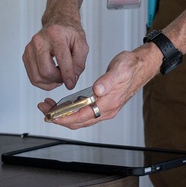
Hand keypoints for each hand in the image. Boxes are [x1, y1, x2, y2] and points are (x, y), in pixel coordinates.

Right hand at [22, 17, 88, 89]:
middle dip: (58, 80)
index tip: (71, 84)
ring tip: (59, 76)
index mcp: (55, 35)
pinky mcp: (26, 55)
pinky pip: (33, 77)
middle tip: (66, 78)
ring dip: (50, 82)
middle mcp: (39, 40)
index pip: (61, 59)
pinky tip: (51, 76)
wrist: (57, 24)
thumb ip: (79, 63)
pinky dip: (43, 81)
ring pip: (37, 77)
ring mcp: (30, 48)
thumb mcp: (82, 44)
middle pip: (46, 71)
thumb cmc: (69, 33)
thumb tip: (72, 78)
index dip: (67, 75)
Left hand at [37, 44, 160, 128]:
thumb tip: (97, 90)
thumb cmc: (131, 67)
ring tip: (49, 107)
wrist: (141, 65)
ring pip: (80, 118)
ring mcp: (105, 108)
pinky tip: (64, 103)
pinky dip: (71, 110)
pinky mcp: (103, 103)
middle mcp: (106, 109)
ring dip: (64, 115)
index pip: (82, 116)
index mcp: (109, 103)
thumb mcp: (120, 69)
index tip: (51, 116)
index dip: (65, 118)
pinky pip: (84, 112)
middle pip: (79, 121)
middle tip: (44, 110)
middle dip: (60, 118)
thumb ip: (108, 81)